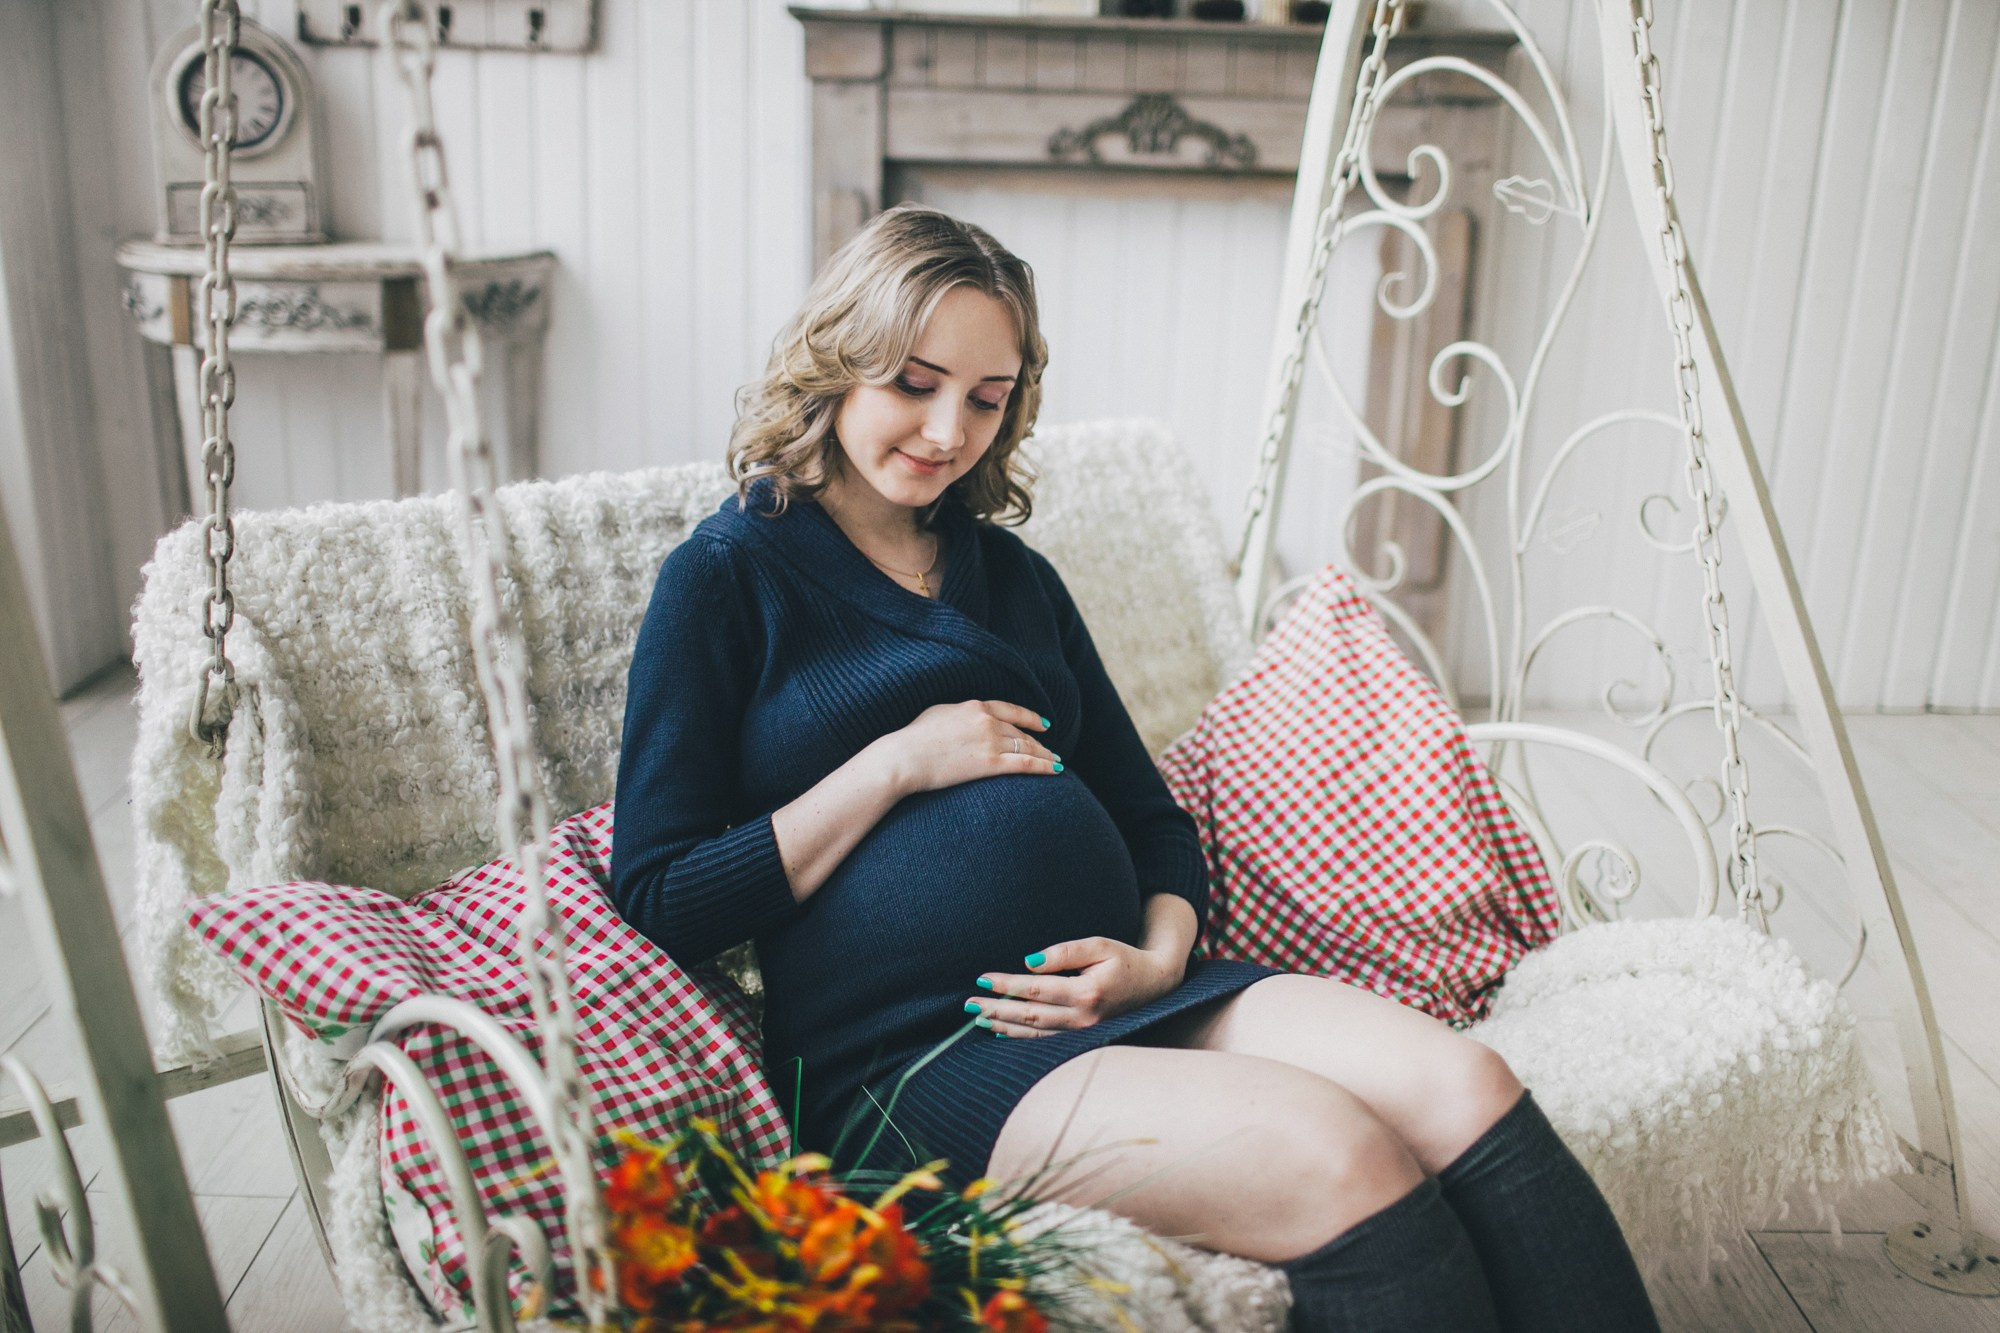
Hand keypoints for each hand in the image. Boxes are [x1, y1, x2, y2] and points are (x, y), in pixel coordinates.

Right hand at [876, 700, 1059, 797]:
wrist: (905, 757)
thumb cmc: (914, 738)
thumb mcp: (938, 713)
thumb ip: (959, 714)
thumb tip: (964, 717)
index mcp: (975, 706)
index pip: (1011, 710)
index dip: (1030, 718)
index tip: (1043, 724)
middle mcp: (987, 721)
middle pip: (1021, 732)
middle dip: (1039, 742)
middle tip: (1051, 751)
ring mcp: (991, 741)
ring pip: (1028, 747)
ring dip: (1046, 755)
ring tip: (1056, 762)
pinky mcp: (991, 764)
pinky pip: (1026, 763)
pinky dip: (1044, 766)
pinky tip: (1056, 770)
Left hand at [965, 937, 1187, 1037]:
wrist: (1155, 985)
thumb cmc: (1125, 960)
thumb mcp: (1099, 945)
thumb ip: (1063, 952)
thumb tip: (1028, 961)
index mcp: (1087, 993)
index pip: (1035, 989)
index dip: (1006, 985)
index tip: (982, 979)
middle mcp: (1084, 1018)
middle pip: (1030, 1015)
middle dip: (996, 1009)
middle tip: (968, 1004)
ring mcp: (1084, 1034)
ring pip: (1035, 1034)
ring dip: (1003, 1026)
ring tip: (977, 1019)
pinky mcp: (1084, 1039)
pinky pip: (1046, 1042)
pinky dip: (1021, 1038)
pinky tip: (1001, 1033)